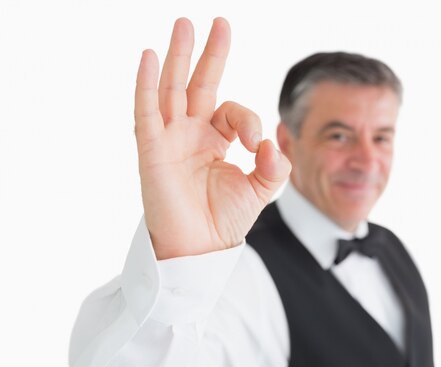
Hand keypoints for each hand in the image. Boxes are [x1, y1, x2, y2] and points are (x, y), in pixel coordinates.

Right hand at [134, 17, 290, 259]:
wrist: (201, 250)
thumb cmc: (225, 222)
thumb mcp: (261, 189)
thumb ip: (274, 165)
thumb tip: (271, 142)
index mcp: (215, 140)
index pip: (231, 111)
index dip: (248, 119)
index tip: (256, 143)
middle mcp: (190, 134)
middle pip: (198, 85)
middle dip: (208, 54)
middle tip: (219, 22)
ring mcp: (169, 140)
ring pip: (171, 90)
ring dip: (178, 57)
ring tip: (184, 25)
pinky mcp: (151, 152)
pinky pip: (146, 113)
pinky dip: (147, 85)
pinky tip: (151, 57)